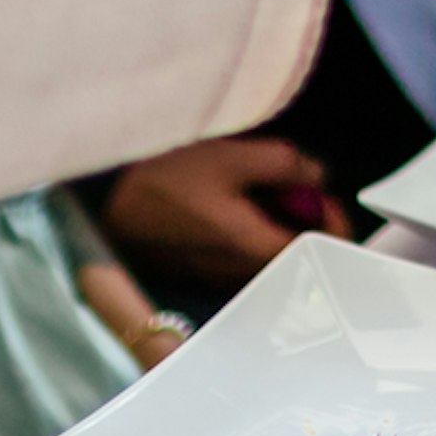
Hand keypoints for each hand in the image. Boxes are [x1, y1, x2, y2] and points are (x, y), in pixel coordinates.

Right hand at [96, 134, 351, 295]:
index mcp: (253, 248)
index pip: (315, 250)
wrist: (103, 200)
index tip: (326, 196)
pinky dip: (250, 233)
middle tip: (298, 186)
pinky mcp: (196, 273)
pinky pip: (240, 258)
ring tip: (264, 190)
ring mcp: (215, 278)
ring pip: (266, 257)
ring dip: (276, 226)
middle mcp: (238, 274)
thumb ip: (285, 165)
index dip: (331, 222)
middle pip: (293, 255)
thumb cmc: (165, 177)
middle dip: (303, 221)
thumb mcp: (232, 157)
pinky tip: (233, 204)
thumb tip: (318, 174)